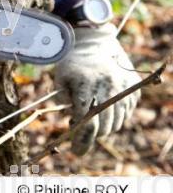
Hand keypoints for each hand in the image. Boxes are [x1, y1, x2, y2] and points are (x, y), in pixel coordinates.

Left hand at [54, 23, 140, 154]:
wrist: (93, 41)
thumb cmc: (71, 63)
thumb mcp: (59, 78)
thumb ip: (62, 99)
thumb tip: (72, 119)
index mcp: (86, 84)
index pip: (86, 121)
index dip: (81, 140)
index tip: (76, 151)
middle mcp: (108, 86)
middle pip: (103, 126)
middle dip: (91, 134)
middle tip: (81, 130)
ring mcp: (123, 86)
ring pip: (116, 122)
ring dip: (104, 127)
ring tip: (91, 117)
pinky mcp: (133, 87)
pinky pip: (127, 112)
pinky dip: (116, 116)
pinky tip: (104, 109)